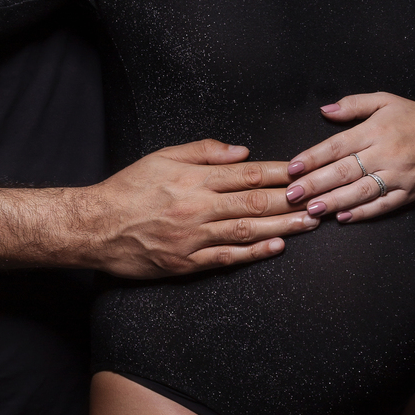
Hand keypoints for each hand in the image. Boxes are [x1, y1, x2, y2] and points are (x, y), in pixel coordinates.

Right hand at [73, 139, 319, 278]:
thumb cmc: (126, 189)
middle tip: (321, 199)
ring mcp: (192, 237)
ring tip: (310, 223)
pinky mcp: (185, 263)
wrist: (93, 226)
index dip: (282, 172)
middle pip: (256, 202)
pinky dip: (254, 254)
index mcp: (193, 177)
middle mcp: (197, 206)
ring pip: (247, 230)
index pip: (249, 172)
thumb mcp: (161, 157)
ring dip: (283, 226)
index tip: (305, 170)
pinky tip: (276, 247)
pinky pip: (226, 258)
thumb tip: (241, 151)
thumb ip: (203, 150)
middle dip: (293, 200)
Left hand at [285, 94, 414, 223]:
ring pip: (361, 191)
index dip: (313, 158)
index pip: (337, 145)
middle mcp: (386, 153)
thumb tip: (325, 110)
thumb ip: (353, 104)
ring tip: (312, 209)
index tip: (292, 168)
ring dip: (334, 202)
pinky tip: (343, 217)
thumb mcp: (386, 100)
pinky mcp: (409, 192)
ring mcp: (398, 175)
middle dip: (315, 184)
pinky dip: (363, 213)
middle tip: (292, 195)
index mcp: (376, 130)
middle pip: (345, 171)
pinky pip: (383, 205)